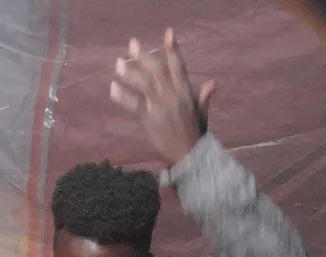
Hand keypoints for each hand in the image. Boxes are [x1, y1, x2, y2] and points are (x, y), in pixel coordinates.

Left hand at [109, 30, 215, 167]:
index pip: (179, 66)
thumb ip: (203, 97)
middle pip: (157, 70)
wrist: (189, 154)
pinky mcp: (149, 119)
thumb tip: (213, 82)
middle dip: (144, 56)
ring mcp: (161, 107)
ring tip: (118, 63)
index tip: (168, 33)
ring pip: (144, 84)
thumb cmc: (195, 134)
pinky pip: (133, 105)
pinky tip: (113, 87)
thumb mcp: (201, 113)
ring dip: (130, 72)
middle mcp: (174, 95)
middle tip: (132, 44)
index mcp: (186, 91)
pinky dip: (122, 96)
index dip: (173, 49)